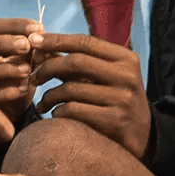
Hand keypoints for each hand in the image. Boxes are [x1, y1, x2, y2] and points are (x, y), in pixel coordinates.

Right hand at [0, 18, 40, 148]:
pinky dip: (5, 92)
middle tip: (28, 44)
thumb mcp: (23, 66)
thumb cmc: (10, 89)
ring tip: (27, 70)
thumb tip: (43, 34)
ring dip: (5, 69)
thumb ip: (31, 52)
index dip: (11, 25)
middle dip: (1, 43)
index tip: (38, 26)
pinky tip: (23, 90)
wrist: (2, 125)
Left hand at [30, 32, 151, 160]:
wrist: (141, 135)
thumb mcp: (107, 77)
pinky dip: (57, 112)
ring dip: (48, 96)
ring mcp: (122, 98)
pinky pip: (72, 110)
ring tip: (43, 103)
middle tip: (33, 78)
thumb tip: (41, 48)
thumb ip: (80, 64)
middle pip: (76, 62)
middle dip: (47, 68)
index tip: (34, 41)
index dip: (57, 40)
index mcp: (126, 59)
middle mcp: (127, 76)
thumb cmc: (115, 100)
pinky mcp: (114, 120)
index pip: (86, 43)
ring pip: (70, 89)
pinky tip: (56, 115)